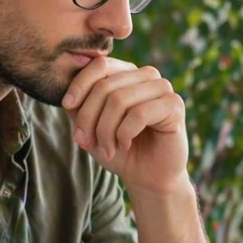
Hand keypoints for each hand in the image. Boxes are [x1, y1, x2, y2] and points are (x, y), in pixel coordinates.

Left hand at [62, 56, 188, 196]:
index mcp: (127, 73)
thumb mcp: (90, 125)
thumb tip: (69, 78)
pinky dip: (124, 134)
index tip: (68, 107)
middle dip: (89, 118)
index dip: (79, 85)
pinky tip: (125, 144)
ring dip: (105, 130)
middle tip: (86, 142)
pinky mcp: (175, 105)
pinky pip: (139, 114)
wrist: (146, 177)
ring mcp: (162, 88)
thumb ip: (79, 103)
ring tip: (106, 149)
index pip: (100, 65)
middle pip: (105, 86)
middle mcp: (146, 75)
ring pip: (119, 100)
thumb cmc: (119, 149)